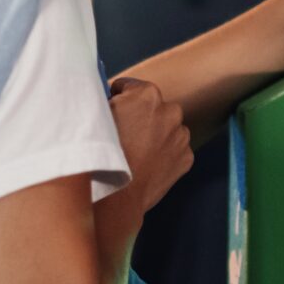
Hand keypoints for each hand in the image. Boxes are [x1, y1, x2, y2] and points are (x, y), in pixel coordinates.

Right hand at [105, 77, 193, 215]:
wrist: (117, 196)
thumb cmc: (101, 155)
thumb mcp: (97, 116)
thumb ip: (106, 99)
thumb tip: (109, 96)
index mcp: (147, 94)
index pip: (129, 86)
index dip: (117, 98)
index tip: (112, 111)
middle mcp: (170, 110)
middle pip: (152, 107)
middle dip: (140, 116)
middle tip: (124, 134)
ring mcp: (181, 135)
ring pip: (166, 128)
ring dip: (155, 135)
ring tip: (135, 152)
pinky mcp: (186, 157)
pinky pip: (174, 149)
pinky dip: (163, 154)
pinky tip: (147, 164)